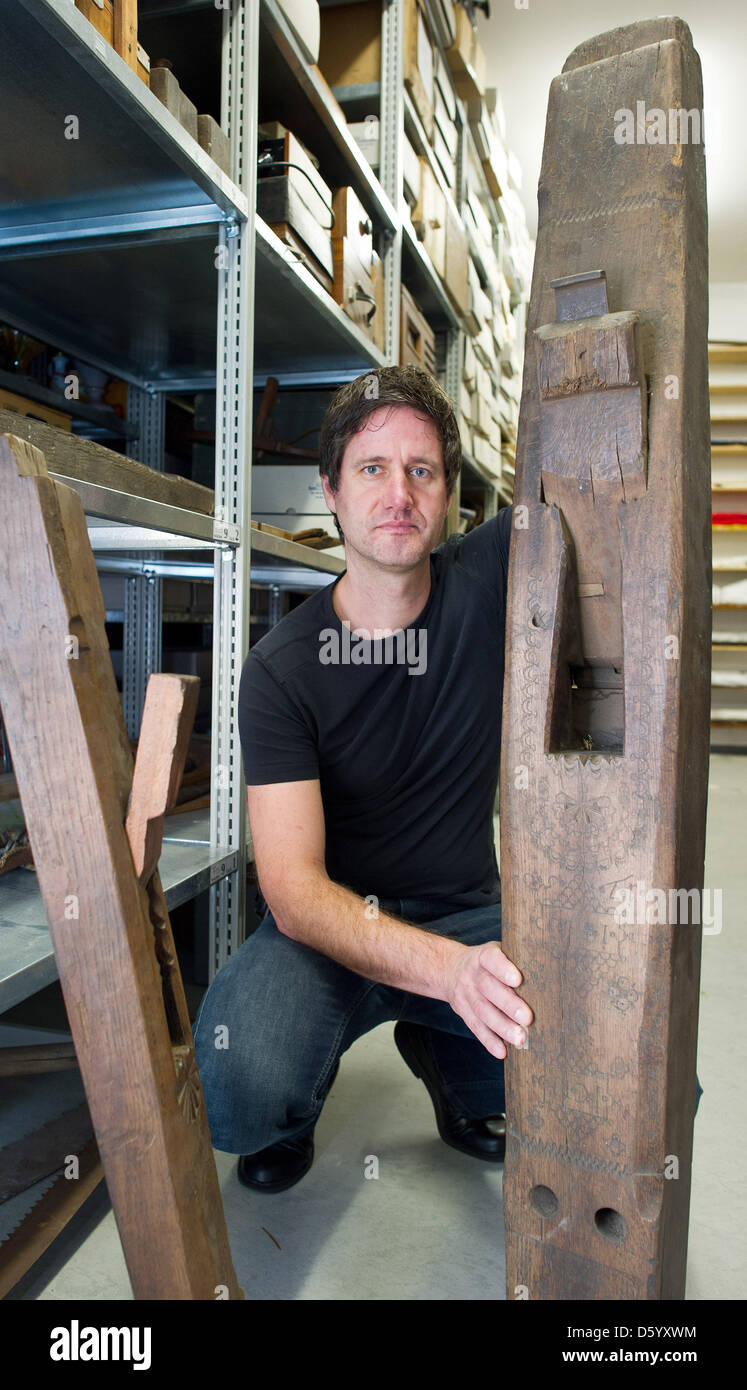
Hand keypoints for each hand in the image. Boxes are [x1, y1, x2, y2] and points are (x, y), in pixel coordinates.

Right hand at [445, 941, 532, 1059]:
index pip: (491, 960)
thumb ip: (516, 959)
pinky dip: (489, 1041)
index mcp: (483, 956)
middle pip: (488, 989)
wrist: (450, 969)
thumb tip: (549, 972)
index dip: (503, 969)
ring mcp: (466, 994)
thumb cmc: (488, 963)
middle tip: (527, 1019)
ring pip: (482, 1011)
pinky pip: (476, 1027)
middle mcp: (472, 975)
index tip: (518, 980)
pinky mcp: (463, 1012)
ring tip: (520, 1039)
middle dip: (508, 1004)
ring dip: (501, 1027)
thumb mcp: (497, 951)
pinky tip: (502, 1052)